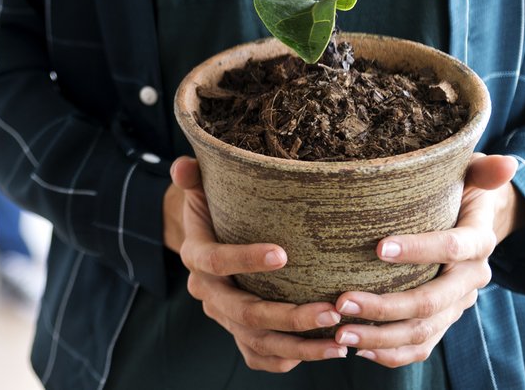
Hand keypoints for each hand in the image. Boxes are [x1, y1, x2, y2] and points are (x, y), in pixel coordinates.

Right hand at [169, 157, 348, 371]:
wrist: (205, 242)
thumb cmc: (213, 209)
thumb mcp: (200, 189)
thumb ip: (192, 176)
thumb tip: (184, 164)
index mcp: (195, 255)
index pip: (216, 262)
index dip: (245, 259)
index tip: (283, 254)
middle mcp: (207, 293)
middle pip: (245, 314)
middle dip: (289, 317)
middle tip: (330, 310)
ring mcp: (223, 318)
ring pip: (258, 343)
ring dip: (300, 346)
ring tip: (340, 341)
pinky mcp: (238, 334)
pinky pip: (259, 357)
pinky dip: (288, 360)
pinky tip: (323, 352)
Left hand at [332, 154, 519, 366]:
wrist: (477, 220)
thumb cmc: (462, 189)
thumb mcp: (471, 172)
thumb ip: (484, 169)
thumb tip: (506, 162)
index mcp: (479, 241)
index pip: (453, 248)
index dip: (420, 249)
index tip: (378, 247)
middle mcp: (472, 278)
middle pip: (433, 301)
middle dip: (387, 305)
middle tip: (342, 300)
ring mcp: (458, 304)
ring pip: (425, 330)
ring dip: (382, 335)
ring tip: (341, 331)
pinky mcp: (443, 320)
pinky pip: (422, 346)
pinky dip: (393, 353)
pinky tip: (362, 349)